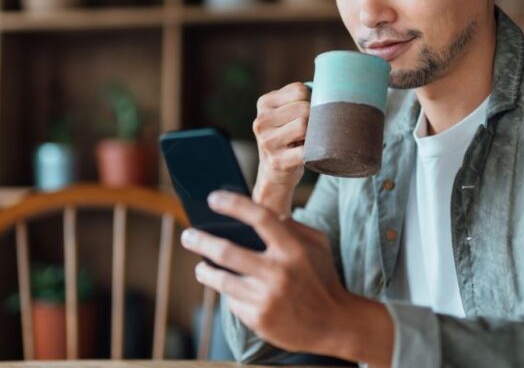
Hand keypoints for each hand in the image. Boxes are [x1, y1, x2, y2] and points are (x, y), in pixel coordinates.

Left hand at [180, 190, 392, 365]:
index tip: (212, 198)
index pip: (259, 217)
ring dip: (205, 271)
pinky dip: (230, 294)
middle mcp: (279, 273)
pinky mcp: (259, 319)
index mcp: (293, 249)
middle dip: (200, 240)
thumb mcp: (317, 245)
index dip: (233, 204)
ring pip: (221, 280)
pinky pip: (233, 301)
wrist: (335, 324)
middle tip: (187, 235)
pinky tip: (230, 290)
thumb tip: (257, 212)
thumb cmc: (322, 278)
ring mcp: (267, 298)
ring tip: (201, 266)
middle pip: (227, 251)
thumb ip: (291, 226)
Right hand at [253, 82, 310, 187]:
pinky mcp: (277, 161)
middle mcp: (261, 121)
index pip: (299, 90)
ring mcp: (267, 142)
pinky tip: (310, 153)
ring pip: (303, 125)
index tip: (308, 113)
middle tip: (311, 130)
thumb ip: (300, 97)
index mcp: (264, 103)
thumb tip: (330, 85)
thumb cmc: (288, 136)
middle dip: (314, 118)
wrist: (274, 172)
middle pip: (303, 108)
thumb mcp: (285, 113)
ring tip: (307, 140)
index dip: (311, 100)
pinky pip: (305, 150)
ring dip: (313, 134)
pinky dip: (313, 151)